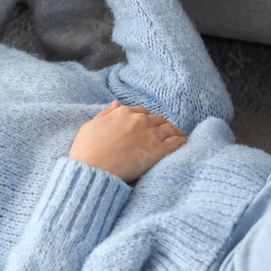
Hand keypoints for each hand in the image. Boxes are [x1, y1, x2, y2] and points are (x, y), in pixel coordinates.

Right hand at [68, 100, 186, 182]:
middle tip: (165, 132)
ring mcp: (150, 135)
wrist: (92, 168)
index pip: (141, 111)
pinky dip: (181, 142)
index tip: (148, 125)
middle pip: (157, 119)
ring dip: (175, 132)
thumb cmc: (86, 149)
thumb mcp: (91, 125)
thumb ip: (106, 113)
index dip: (146, 119)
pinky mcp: (157, 151)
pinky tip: (184, 144)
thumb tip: (116, 103)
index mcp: (123, 112)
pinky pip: (176, 143)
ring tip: (179, 137)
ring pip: (170, 129)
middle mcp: (139, 120)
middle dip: (161, 125)